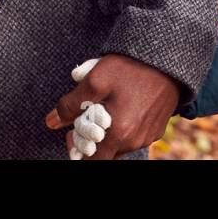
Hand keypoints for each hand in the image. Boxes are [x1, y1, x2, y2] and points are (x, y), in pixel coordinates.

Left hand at [44, 53, 182, 158]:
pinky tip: (122, 105)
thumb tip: (51, 122)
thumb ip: (69, 105)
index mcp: (119, 134)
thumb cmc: (129, 67)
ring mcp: (149, 135)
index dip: (78, 150)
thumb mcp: (94, 80)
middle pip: (106, 153)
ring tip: (103, 107)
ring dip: (108, 133)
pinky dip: (125, 127)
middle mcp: (136, 140)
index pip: (92, 161)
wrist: (166, 57)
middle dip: (91, 140)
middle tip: (84, 117)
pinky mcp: (158, 127)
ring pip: (121, 145)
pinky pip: (136, 135)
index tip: (72, 133)